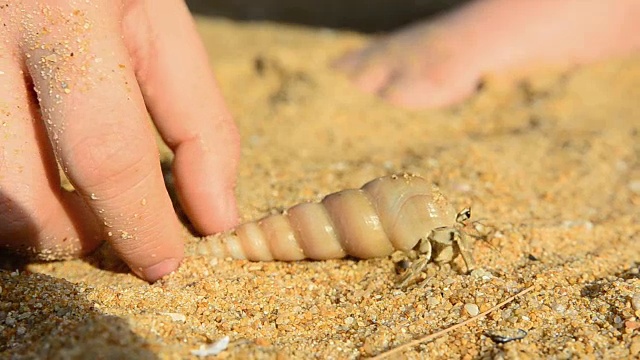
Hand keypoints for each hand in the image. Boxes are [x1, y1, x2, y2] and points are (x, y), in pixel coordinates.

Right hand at [0, 0, 239, 280]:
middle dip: (66, 234)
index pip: (105, 149)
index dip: (139, 223)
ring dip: (28, 219)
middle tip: (103, 230)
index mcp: (68, 14)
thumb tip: (216, 218)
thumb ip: (198, 120)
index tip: (164, 264)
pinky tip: (37, 169)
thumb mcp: (164, 30)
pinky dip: (11, 189)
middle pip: (17, 188)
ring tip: (68, 199)